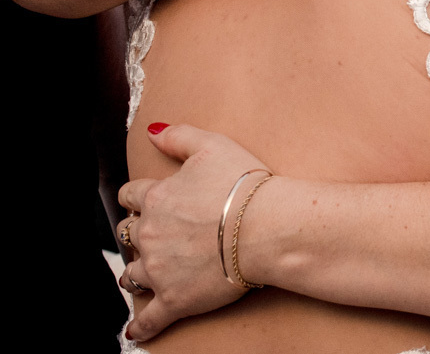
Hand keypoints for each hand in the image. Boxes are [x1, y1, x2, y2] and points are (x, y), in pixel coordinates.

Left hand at [117, 124, 270, 341]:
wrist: (269, 228)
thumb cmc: (246, 185)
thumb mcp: (213, 146)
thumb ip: (178, 136)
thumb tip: (152, 130)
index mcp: (157, 198)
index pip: (131, 196)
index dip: (137, 198)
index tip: (144, 201)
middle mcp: (151, 234)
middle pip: (129, 234)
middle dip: (137, 234)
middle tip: (152, 235)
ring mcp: (160, 269)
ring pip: (134, 273)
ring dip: (137, 272)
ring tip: (143, 274)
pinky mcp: (175, 299)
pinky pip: (150, 318)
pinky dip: (142, 326)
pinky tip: (136, 330)